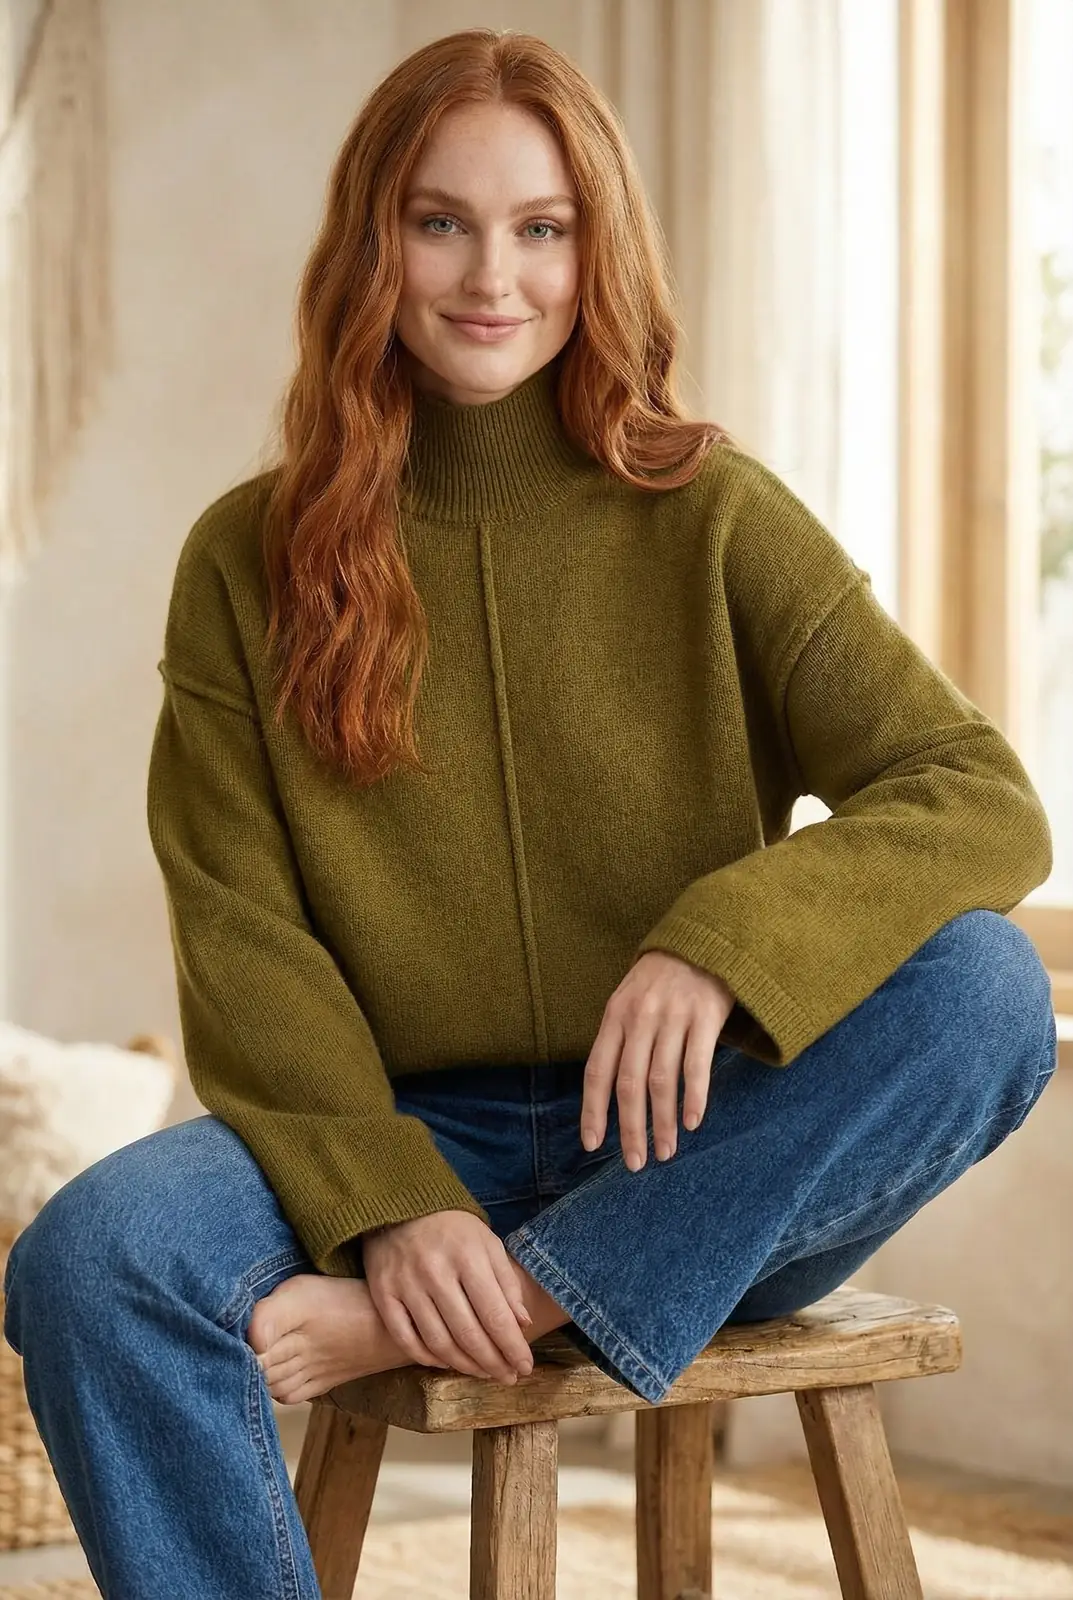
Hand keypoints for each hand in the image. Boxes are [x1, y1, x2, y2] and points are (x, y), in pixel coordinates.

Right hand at [361, 1210, 534, 1383]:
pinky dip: (427, 1357)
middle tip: (508, 1378)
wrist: (398, 1206)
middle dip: (493, 1363)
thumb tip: (522, 1324)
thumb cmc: (452, 1228)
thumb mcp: (487, 1243)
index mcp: (467, 1256)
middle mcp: (435, 1272)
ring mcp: (406, 1284)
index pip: (495, 1314)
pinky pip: (405, 1338)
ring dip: (465, 1365)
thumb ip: (506, 1282)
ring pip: (438, 1342)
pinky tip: (445, 1362)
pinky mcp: (383, 1294)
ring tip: (483, 1373)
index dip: (512, 1347)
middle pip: (468, 1333)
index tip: (525, 1367)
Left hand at [581, 950, 734, 1169]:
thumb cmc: (663, 978)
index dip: (593, 1110)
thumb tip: (609, 1093)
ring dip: (662, 1122)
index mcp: (615, 1015)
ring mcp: (673, 1016)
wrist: (705, 939)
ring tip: (665, 1152)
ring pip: (662, 1080)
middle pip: (629, 1083)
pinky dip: (694, 1097)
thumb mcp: (630, 998)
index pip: (598, 1070)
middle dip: (630, 1128)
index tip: (592, 1144)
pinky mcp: (705, 1016)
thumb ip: (620, 1038)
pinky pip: (697, 1065)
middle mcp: (640, 1017)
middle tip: (635, 1162)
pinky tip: (692, 1122)